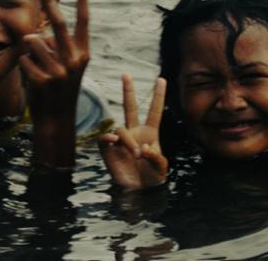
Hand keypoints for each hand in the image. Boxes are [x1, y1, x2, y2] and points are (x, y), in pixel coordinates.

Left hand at [20, 0, 89, 168]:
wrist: (56, 120)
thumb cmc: (57, 87)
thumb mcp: (64, 66)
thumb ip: (53, 46)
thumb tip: (33, 32)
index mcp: (82, 53)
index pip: (84, 21)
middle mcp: (74, 59)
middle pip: (58, 21)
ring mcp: (59, 70)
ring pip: (33, 42)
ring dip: (28, 51)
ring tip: (36, 67)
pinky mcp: (43, 80)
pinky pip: (23, 59)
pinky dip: (23, 65)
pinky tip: (32, 80)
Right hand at [99, 74, 167, 189]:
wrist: (138, 193)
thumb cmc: (153, 179)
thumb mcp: (162, 169)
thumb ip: (156, 157)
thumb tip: (143, 147)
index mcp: (150, 133)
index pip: (154, 110)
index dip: (158, 95)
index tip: (161, 79)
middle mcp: (134, 132)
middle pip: (130, 107)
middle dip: (128, 90)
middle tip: (126, 74)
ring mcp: (120, 140)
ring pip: (121, 128)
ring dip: (129, 140)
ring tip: (136, 155)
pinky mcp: (108, 149)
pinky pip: (105, 138)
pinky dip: (109, 137)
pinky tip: (114, 141)